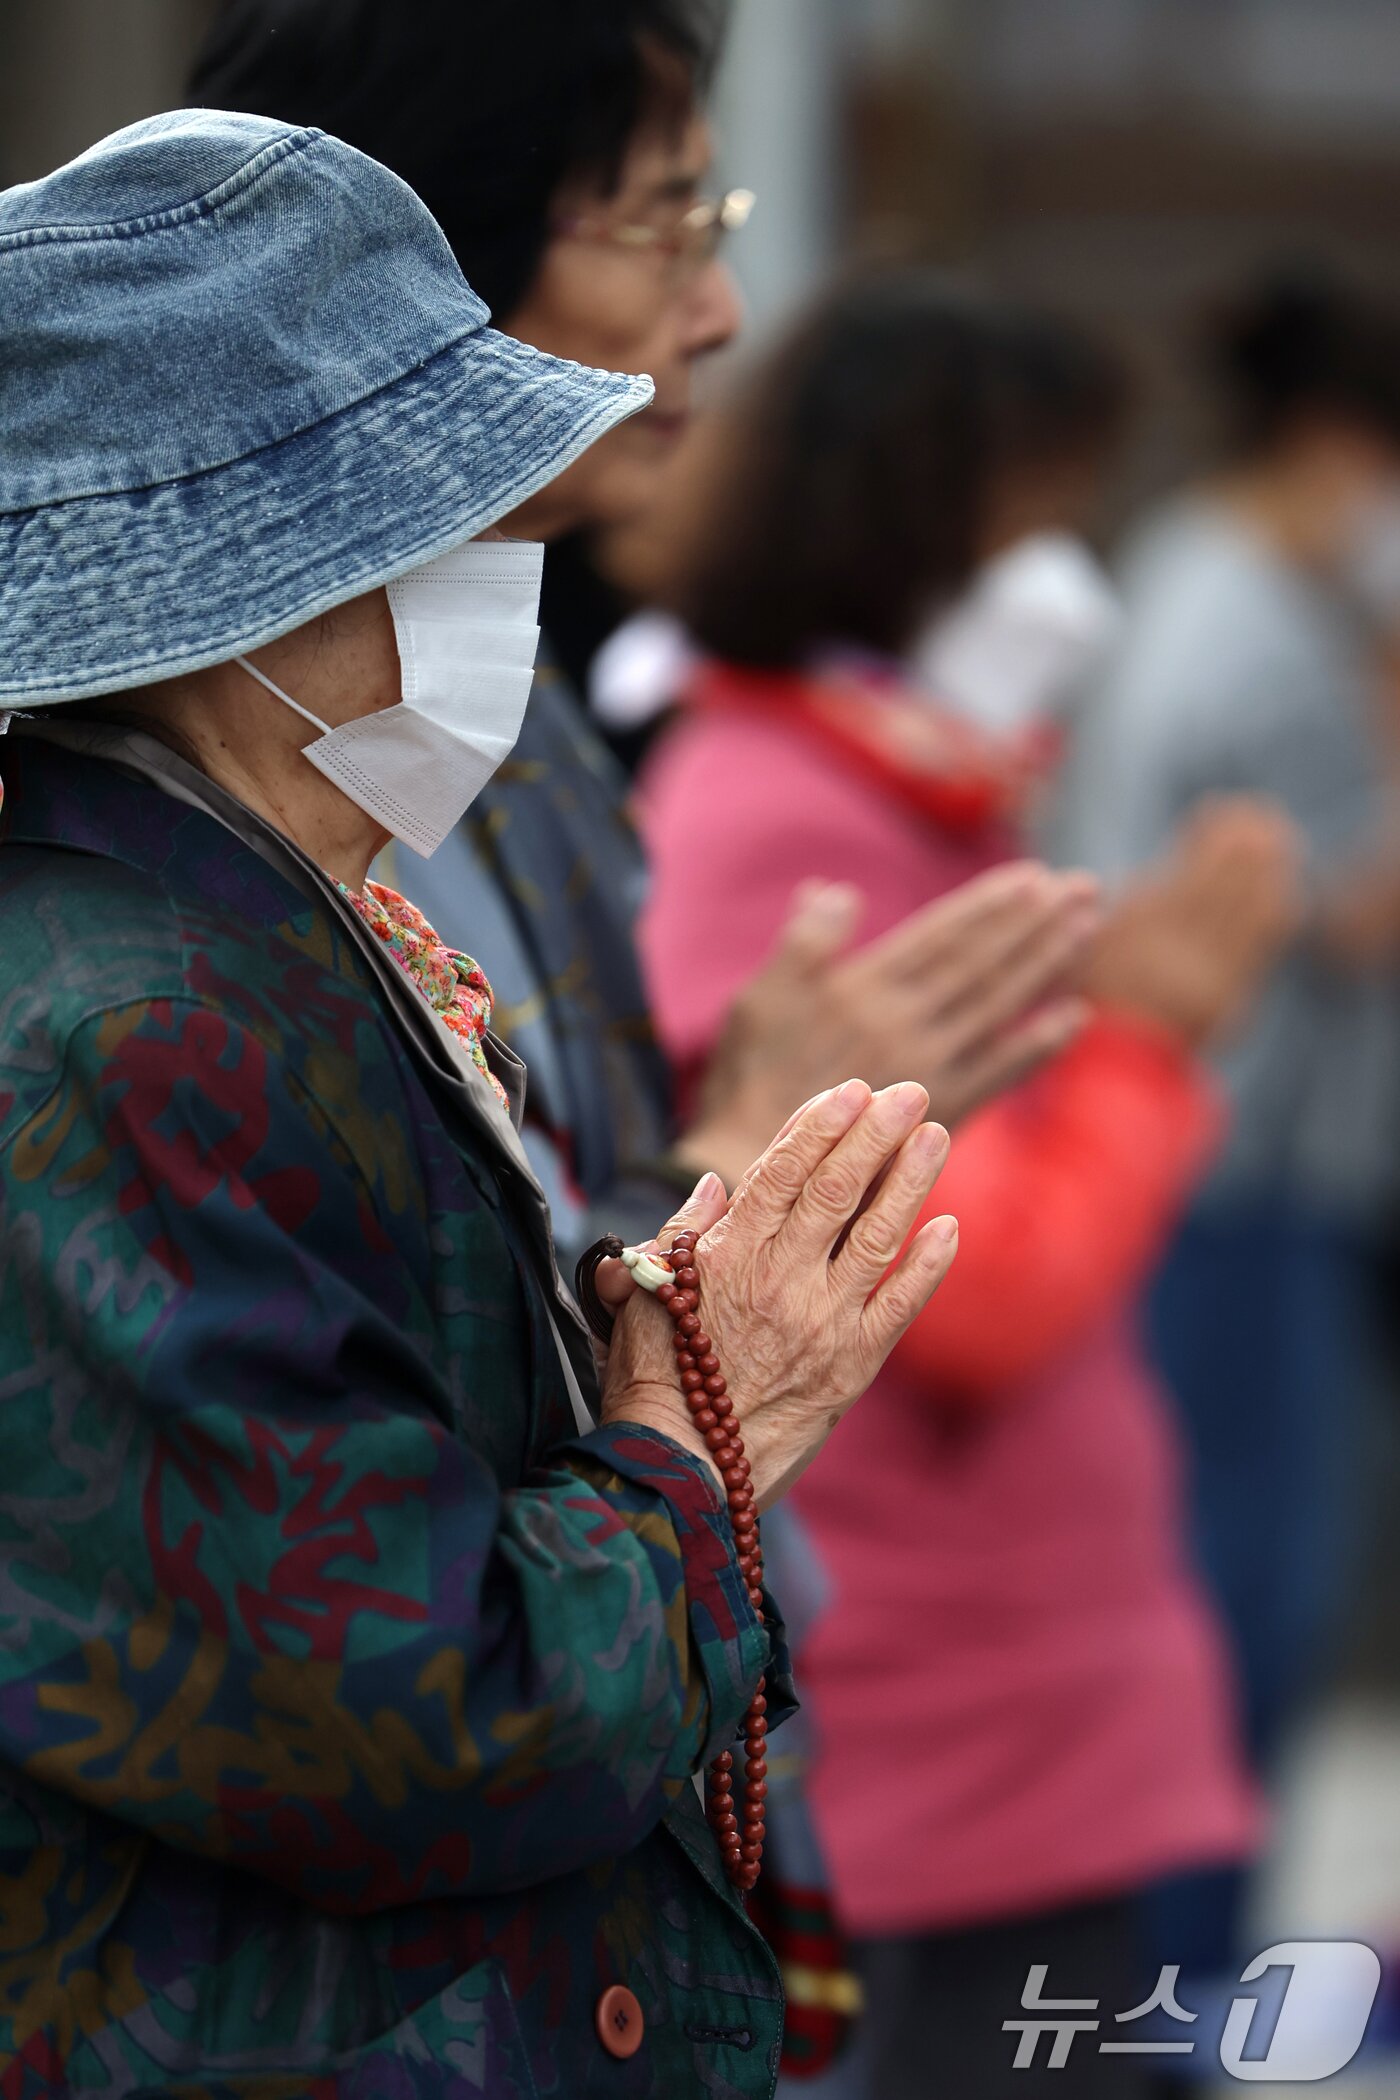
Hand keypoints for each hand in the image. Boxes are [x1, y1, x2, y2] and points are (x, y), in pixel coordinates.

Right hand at [603, 1080, 957, 1507]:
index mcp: (727, 1257)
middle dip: (875, 1133)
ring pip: (877, 1234)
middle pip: (837, 1189)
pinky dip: (928, 1264)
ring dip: (910, 1179)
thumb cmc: (652, 1381)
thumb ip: (679, 1235)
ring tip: (936, 1134)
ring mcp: (823, 1321)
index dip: (818, 1126)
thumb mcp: (641, 1295)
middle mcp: (781, 1280)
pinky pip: (901, 1305)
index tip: (849, 1090)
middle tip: (909, 1091)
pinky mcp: (853, 1364)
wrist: (681, 1471)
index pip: (781, 1172)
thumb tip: (715, 1186)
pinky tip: (949, 1226)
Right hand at [676, 863, 1098, 1188]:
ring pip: (1000, 1007)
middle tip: (1083, 888)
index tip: (1032, 877)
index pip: (940, 937)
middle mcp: (905, 1025)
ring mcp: (929, 1069)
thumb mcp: (761, 997)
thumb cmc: (752, 1078)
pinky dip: (1039, 1044)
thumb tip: (837, 890)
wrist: (762, 1165)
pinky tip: (1074, 1016)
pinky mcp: (942, 1112)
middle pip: (982, 964)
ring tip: (1087, 927)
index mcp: (862, 991)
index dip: (988, 906)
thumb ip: (803, 942)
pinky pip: (1000, 1071)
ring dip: (1048, 965)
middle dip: (1034, 924)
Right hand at [1084, 796, 1302, 1048]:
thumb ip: (1098, 914)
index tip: (1221, 807)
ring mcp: (1206, 975)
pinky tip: (1283, 883)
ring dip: (1267, 866)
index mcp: (1135, 933)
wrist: (1119, 1070)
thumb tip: (1104, 879)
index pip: (1187, 872)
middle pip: (1222, 882)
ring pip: (1250, 906)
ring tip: (1277, 835)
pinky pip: (1262, 941)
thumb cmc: (1092, 1002)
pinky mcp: (1231, 995)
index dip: (1212, 837)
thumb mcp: (1081, 951)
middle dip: (1244, 840)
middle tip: (1258, 809)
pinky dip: (1276, 904)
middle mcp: (1174, 951)